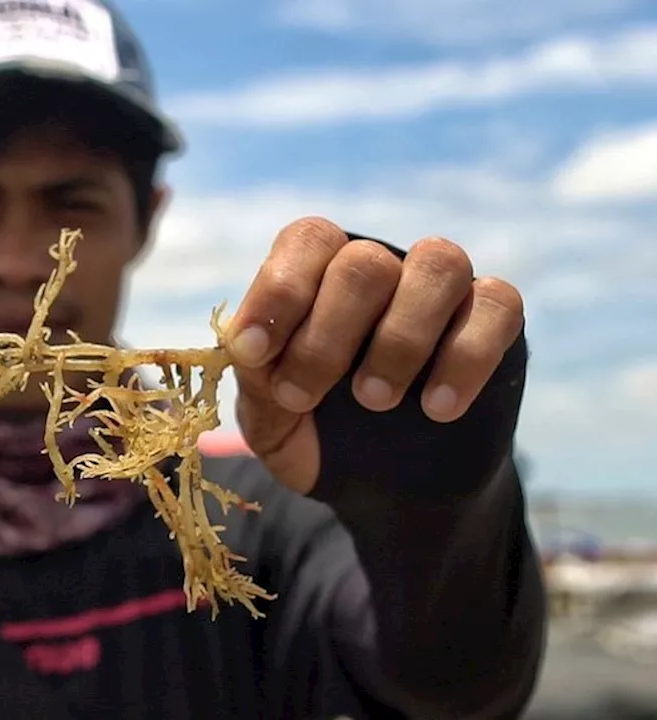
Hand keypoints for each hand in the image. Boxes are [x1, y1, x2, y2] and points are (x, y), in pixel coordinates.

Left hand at [219, 217, 524, 494]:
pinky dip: (466, 355)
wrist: (380, 492)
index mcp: (319, 273)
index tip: (256, 353)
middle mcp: (381, 266)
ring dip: (400, 337)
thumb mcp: (269, 415)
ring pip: (439, 264)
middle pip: (364, 261)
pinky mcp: (494, 322)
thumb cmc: (314, 433)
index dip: (280, 291)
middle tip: (301, 397)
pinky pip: (497, 304)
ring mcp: (441, 290)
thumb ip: (257, 375)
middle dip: (327, 335)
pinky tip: (437, 408)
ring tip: (372, 400)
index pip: (307, 240)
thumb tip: (246, 341)